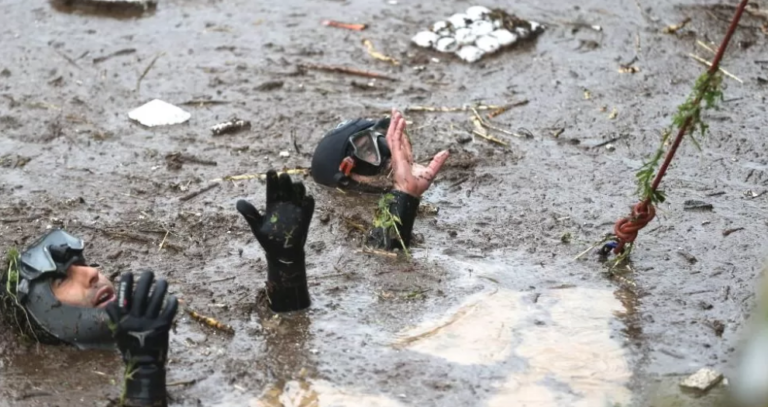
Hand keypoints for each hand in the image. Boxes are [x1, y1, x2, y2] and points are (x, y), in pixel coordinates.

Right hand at [106, 271, 177, 405]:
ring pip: (156, 299)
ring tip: (163, 281)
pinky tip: (173, 297)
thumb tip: (112, 301)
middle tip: (149, 272)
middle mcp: (135, 319)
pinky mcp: (162, 327)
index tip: (129, 273)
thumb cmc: (130, 346)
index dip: (126, 283)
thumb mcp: (117, 332)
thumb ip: (114, 317)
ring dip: (160, 288)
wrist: (143, 365)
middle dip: (145, 280)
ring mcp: (149, 322)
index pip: (123, 296)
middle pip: (140, 294)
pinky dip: (171, 303)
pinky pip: (168, 310)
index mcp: (123, 319)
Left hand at [236, 171, 314, 260]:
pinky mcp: (304, 218)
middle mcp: (285, 204)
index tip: (271, 171)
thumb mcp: (257, 227)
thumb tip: (239, 202)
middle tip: (284, 176)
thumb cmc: (268, 240)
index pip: (272, 189)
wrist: (282, 254)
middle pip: (286, 189)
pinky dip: (309, 203)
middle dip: (286, 182)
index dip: (272, 180)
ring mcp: (296, 210)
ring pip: (298, 195)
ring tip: (296, 184)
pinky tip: (307, 198)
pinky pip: (308, 209)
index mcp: (272, 204)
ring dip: (298, 189)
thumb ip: (249, 214)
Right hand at [386, 108, 449, 197]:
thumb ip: (437, 161)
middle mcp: (399, 155)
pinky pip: (395, 139)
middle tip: (395, 111)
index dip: (402, 131)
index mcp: (406, 158)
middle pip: (396, 135)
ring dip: (394, 123)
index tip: (402, 121)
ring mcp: (396, 155)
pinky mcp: (396, 155)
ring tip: (396, 112)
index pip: (403, 141)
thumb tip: (446, 152)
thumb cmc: (417, 187)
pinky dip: (397, 130)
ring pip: (393, 135)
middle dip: (395, 123)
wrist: (410, 193)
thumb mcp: (431, 172)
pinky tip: (400, 121)